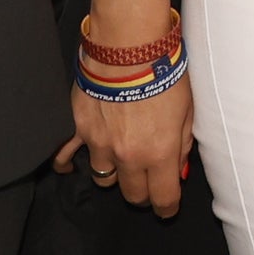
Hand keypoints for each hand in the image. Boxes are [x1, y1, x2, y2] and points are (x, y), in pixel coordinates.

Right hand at [56, 78, 195, 217]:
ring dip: (114, 174)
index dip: (166, 208)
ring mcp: (99, 144)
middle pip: (132, 195)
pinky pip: (66, 157)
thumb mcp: (187, 110)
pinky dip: (68, 164)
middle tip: (148, 182)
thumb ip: (181, 144)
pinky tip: (71, 167)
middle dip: (143, 193)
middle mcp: (128, 156)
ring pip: (104, 178)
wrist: (129, 46)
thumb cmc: (164, 73)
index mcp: (159, 153)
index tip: (167, 208)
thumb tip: (178, 167)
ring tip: (120, 161)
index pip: (163, 198)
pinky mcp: (78, 128)